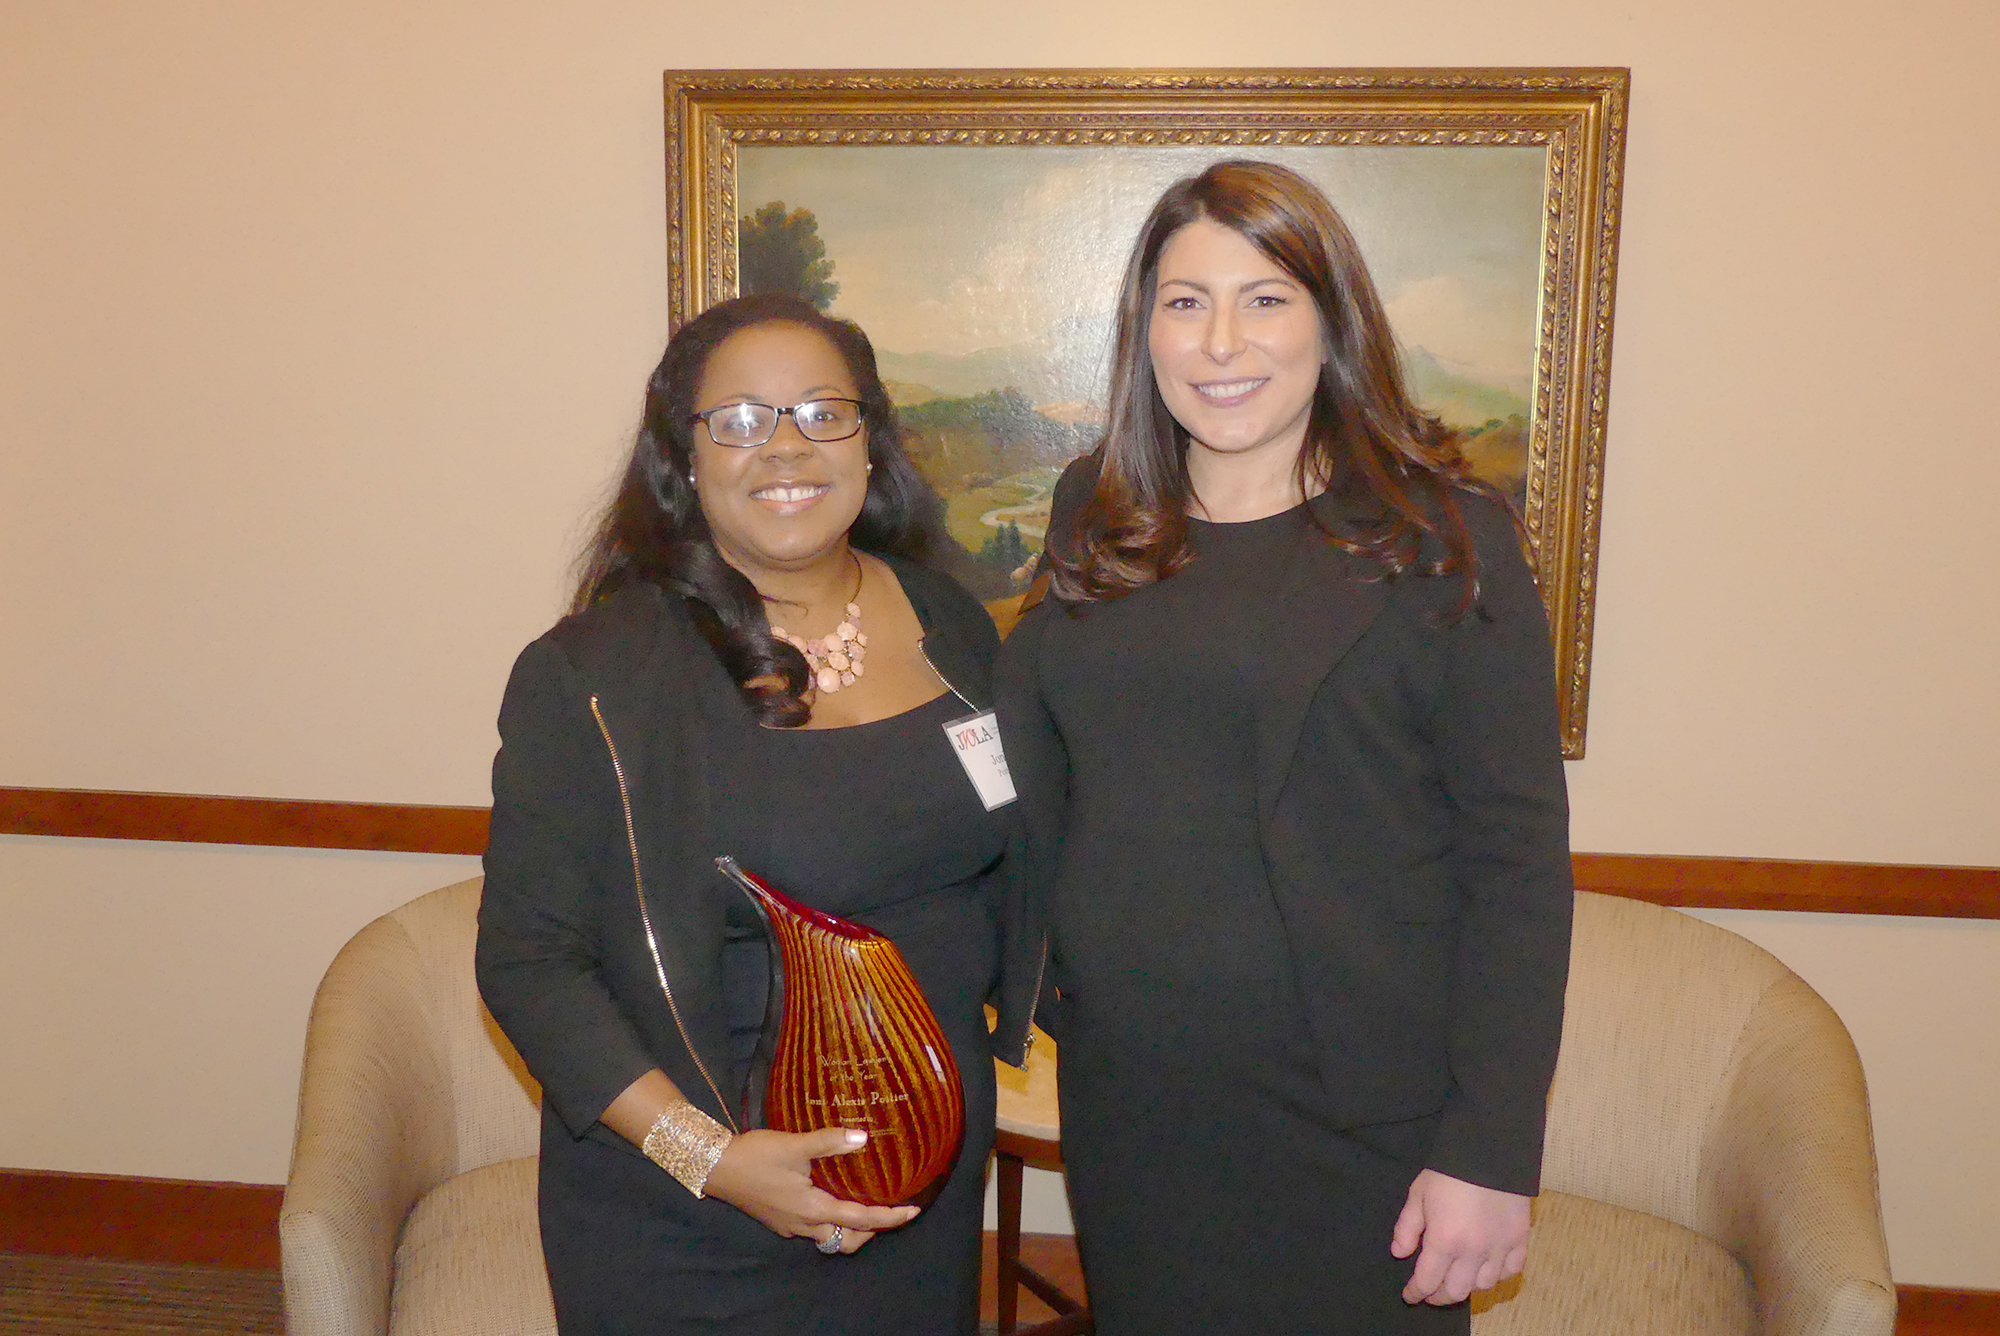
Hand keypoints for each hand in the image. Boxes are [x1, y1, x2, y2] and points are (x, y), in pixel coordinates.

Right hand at [702, 1126, 919, 1253]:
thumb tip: (863, 1136)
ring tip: (864, 1204)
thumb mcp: (795, 1144)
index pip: (861, 1220)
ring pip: (829, 1238)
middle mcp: (804, 1225)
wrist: (715, 1167)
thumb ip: (829, 1141)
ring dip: (850, 1228)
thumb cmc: (755, 1156)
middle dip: (871, 1231)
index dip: (889, 1217)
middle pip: (846, 1241)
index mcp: (812, 1209)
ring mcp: (790, 1226)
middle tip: (888, 1209)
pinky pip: (813, 1230)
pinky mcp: (779, 1220)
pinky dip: (831, 1221)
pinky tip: (831, 1196)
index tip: (913, 1211)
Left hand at [1389, 1169, 1529, 1304]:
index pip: (1427, 1281)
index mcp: (1444, 1240)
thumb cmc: (1449, 1171)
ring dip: (1468, 1287)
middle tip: (1431, 1292)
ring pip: (1484, 1286)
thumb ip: (1406, 1227)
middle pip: (1456, 1291)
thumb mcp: (1418, 1194)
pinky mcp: (1519, 1239)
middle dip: (1439, 1296)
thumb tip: (1399, 1253)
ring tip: (1457, 1280)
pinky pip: (1511, 1270)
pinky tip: (1486, 1269)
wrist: (1490, 1150)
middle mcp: (1473, 1251)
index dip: (1416, 1292)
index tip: (1410, 1296)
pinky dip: (1497, 1275)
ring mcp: (1499, 1247)